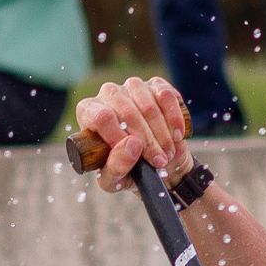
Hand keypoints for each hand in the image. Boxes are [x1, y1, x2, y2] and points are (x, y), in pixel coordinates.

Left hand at [73, 74, 194, 192]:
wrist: (156, 162)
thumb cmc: (127, 170)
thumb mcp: (114, 180)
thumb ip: (115, 168)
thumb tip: (132, 145)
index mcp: (88, 113)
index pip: (101, 117)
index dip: (118, 137)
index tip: (135, 154)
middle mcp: (107, 94)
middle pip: (127, 112)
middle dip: (146, 142)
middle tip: (158, 161)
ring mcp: (132, 87)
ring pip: (148, 106)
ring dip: (161, 134)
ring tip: (166, 154)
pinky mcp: (156, 84)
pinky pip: (166, 96)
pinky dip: (174, 119)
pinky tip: (177, 135)